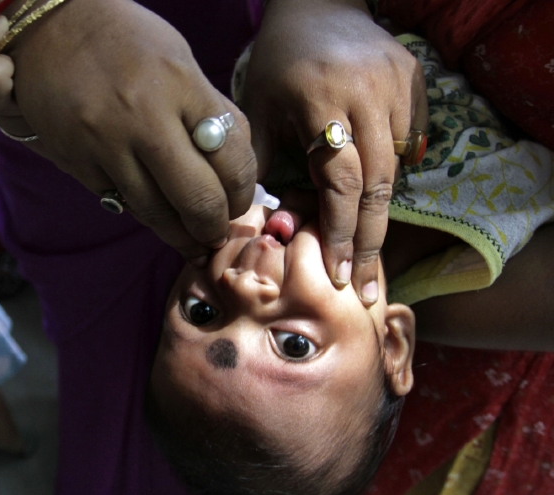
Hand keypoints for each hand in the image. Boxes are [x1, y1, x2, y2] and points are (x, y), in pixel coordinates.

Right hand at [0, 0, 257, 264]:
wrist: (48, 29)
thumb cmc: (126, 42)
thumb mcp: (180, 61)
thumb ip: (209, 111)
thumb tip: (236, 168)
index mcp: (181, 84)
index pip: (233, 158)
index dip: (244, 191)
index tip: (241, 202)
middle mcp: (144, 116)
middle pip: (197, 198)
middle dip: (214, 227)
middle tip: (217, 231)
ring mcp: (106, 143)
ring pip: (155, 213)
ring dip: (179, 235)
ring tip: (191, 239)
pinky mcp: (77, 162)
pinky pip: (119, 202)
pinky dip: (141, 213)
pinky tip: (153, 213)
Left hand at [242, 0, 426, 302]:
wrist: (318, 6)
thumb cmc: (278, 63)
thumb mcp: (257, 107)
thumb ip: (262, 161)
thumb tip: (266, 221)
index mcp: (321, 100)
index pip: (340, 181)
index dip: (341, 231)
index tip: (340, 274)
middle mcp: (367, 93)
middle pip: (377, 184)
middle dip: (371, 242)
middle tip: (367, 287)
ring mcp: (398, 85)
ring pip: (397, 166)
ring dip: (382, 214)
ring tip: (370, 257)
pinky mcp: (415, 80)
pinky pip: (412, 140)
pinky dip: (395, 172)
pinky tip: (378, 201)